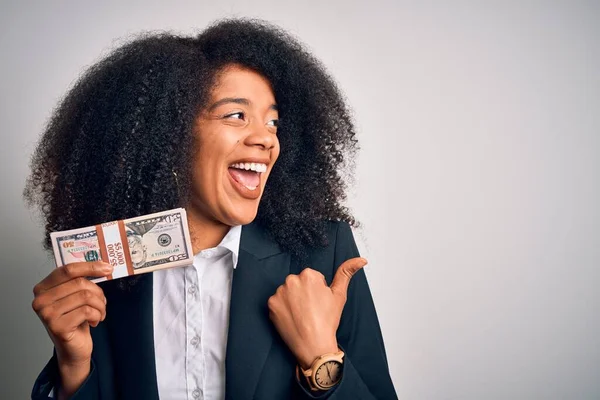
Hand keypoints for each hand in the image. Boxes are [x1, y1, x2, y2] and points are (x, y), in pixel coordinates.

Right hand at [32, 261, 112, 396]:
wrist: (73, 349)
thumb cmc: (76, 319)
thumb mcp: (75, 297)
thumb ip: (81, 280)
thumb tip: (103, 265)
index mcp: (43, 288)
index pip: (68, 269)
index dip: (90, 266)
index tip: (107, 267)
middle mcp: (40, 300)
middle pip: (80, 283)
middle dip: (98, 292)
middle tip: (102, 303)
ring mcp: (47, 314)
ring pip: (86, 296)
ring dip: (100, 305)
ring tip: (99, 313)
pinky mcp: (57, 327)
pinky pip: (87, 311)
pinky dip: (97, 316)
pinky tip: (94, 322)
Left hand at [267, 257, 366, 368]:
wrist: (313, 345)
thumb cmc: (327, 321)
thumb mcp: (339, 295)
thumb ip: (347, 272)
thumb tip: (361, 260)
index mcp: (308, 275)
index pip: (312, 277)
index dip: (317, 290)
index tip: (319, 302)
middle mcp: (291, 280)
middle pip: (298, 283)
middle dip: (304, 293)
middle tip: (311, 310)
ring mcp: (279, 292)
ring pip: (287, 292)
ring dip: (292, 300)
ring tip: (302, 315)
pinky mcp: (271, 304)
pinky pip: (277, 303)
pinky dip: (283, 309)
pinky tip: (292, 318)